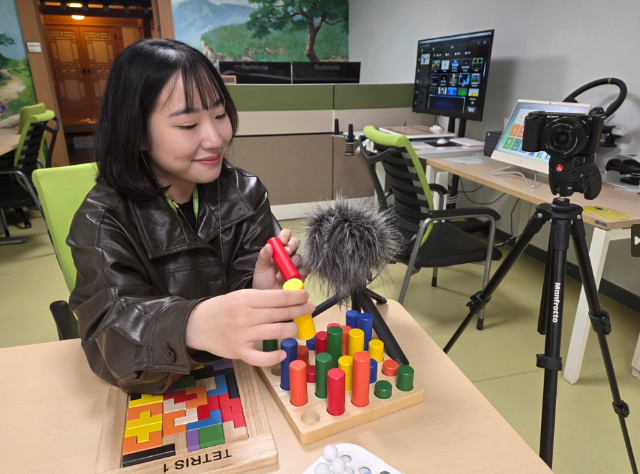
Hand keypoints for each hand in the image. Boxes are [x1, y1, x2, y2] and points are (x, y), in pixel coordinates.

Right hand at [185, 289, 314, 365]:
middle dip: (300, 311)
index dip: (297, 296)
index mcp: (247, 298)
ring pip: (277, 333)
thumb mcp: (240, 295)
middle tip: (309, 308)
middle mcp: (246, 316)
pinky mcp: (239, 352)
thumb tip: (288, 298)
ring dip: (292, 331)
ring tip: (297, 329)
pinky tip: (282, 353)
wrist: (196, 324)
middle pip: (281, 314)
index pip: (279, 297)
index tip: (306, 296)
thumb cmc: (222, 308)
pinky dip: (274, 357)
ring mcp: (243, 335)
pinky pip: (260, 357)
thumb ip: (262, 298)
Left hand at [253, 229, 307, 289]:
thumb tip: (268, 245)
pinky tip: (294, 276)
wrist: (268, 299)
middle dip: (292, 245)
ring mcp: (294, 265)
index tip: (282, 242)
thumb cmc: (263, 282)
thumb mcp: (260, 268)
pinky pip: (307, 268)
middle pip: (295, 243)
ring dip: (293, 262)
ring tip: (281, 274)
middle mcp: (287, 256)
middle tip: (287, 252)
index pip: (284, 236)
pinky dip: (302, 270)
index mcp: (277, 250)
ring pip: (300, 256)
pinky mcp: (301, 274)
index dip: (285, 236)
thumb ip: (263, 256)